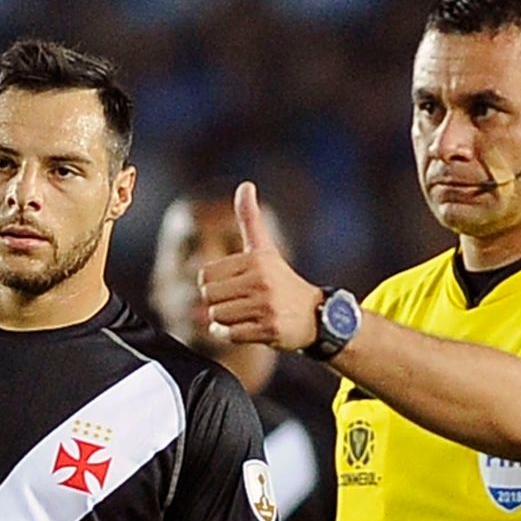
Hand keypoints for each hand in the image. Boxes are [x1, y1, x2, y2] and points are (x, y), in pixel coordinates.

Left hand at [199, 182, 320, 350]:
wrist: (316, 316)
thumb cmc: (282, 281)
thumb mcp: (265, 248)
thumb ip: (251, 219)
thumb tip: (245, 185)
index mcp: (257, 259)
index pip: (205, 276)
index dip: (214, 284)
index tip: (235, 285)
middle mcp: (262, 280)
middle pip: (208, 297)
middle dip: (219, 303)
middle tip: (241, 302)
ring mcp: (266, 306)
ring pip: (217, 317)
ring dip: (226, 321)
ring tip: (247, 315)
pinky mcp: (269, 329)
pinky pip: (230, 335)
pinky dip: (232, 335)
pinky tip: (247, 329)